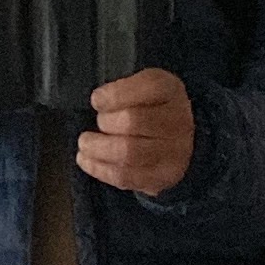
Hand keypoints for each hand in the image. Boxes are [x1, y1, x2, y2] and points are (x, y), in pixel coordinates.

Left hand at [74, 69, 195, 196]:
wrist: (172, 139)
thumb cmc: (147, 108)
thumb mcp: (139, 87)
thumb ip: (121, 90)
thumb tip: (98, 102)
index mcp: (171, 90)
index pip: (150, 87)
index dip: (116, 94)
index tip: (96, 100)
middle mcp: (179, 120)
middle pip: (133, 121)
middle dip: (105, 122)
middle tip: (98, 123)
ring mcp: (175, 152)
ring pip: (128, 152)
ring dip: (97, 148)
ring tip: (85, 143)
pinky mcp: (164, 177)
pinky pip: (125, 176)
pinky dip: (99, 168)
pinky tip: (86, 160)